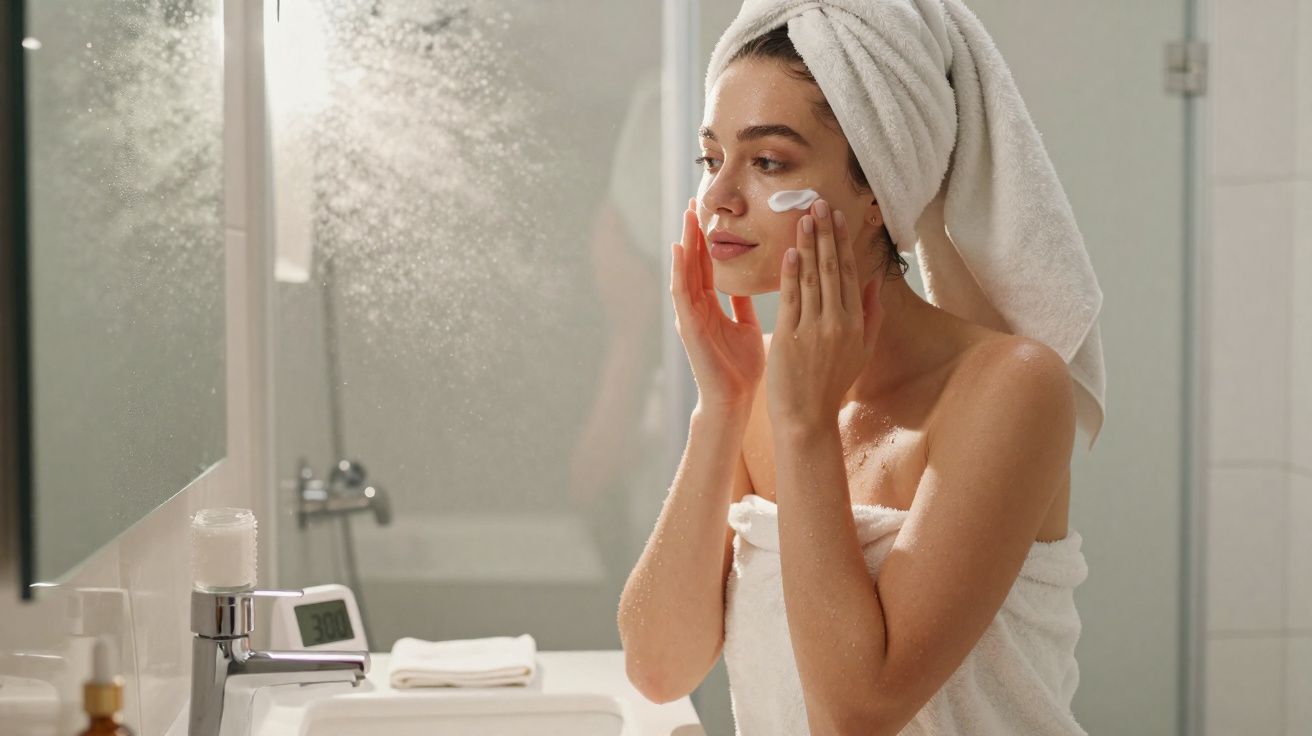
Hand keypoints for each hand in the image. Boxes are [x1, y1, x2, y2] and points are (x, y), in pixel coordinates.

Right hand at [670, 197, 764, 410]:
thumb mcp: (746, 328)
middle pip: (693, 262)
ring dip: (685, 243)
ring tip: (686, 215)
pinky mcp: (688, 326)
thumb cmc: (741, 369)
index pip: (707, 265)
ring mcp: (689, 316)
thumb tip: (750, 284)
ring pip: (685, 271)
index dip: (708, 239)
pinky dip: (680, 269)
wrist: (734, 400)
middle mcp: (697, 307)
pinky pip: (682, 292)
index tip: (709, 212)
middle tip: (693, 200)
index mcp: (711, 306)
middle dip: (693, 232)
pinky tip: (681, 248)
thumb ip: (743, 306)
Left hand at [767, 199, 884, 426]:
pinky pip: (792, 299)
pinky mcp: (791, 337)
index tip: (836, 217)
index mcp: (855, 323)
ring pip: (812, 278)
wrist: (807, 418)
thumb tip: (873, 284)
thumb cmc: (830, 385)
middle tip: (819, 203)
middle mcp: (838, 323)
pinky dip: (791, 274)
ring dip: (807, 244)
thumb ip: (870, 316)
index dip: (842, 243)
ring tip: (802, 218)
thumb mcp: (860, 352)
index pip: (849, 274)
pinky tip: (790, 252)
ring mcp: (815, 329)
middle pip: (832, 269)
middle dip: (825, 233)